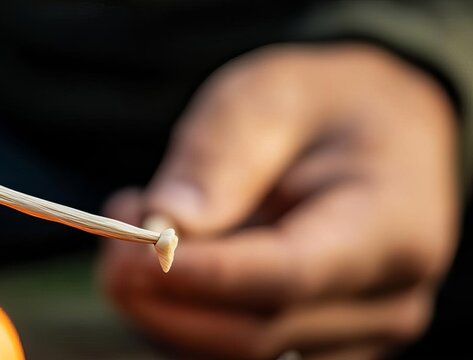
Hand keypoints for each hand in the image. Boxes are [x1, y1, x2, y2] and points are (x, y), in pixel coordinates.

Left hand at [100, 43, 457, 358]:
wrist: (376, 133)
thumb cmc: (321, 107)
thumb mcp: (267, 96)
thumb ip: (221, 159)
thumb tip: (166, 224)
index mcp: (389, 228)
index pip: (289, 274)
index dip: (204, 275)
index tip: (132, 256)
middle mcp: (382, 300)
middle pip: (252, 332)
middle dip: (163, 296)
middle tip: (113, 236)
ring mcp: (353, 335)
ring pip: (233, 352)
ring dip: (165, 306)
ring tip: (142, 228)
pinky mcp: (317, 346)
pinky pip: (232, 351)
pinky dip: (184, 315)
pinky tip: (169, 260)